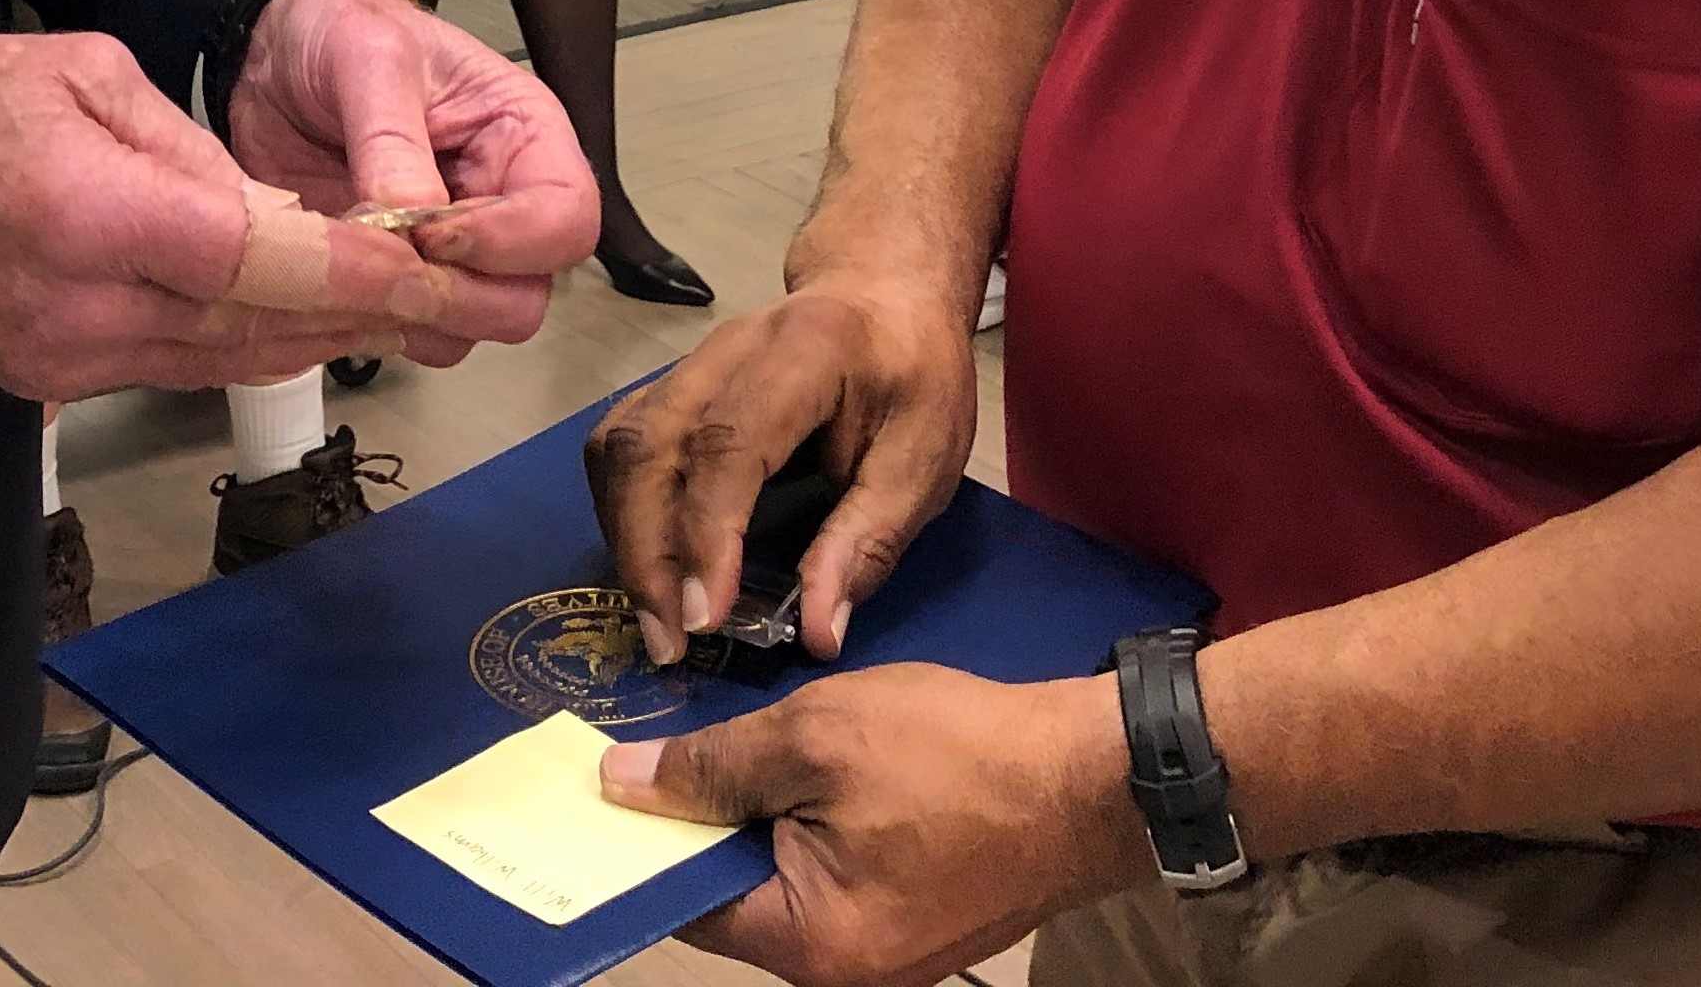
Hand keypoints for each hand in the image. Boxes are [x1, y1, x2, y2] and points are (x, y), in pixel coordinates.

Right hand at [0, 33, 455, 398]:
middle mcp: (81, 306)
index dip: (350, 268)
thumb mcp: (85, 69)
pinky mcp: (52, 380)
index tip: (427, 269)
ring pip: (222, 358)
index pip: (251, 257)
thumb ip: (188, 147)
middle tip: (452, 296)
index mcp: (90, 213)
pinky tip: (305, 323)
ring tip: (404, 313)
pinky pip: (175, 368)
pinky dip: (246, 345)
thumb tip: (273, 208)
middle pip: (252, 323)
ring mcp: (63, 358)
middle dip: (359, 311)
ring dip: (314, 336)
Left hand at [226, 0, 597, 360]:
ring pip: (470, 328)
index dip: (511, 243)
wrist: (271, 54)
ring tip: (348, 272)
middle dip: (461, 296)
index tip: (431, 235)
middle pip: (528, 295)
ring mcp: (450, 252)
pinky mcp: (395, 279)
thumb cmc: (338, 30)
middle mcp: (501, 204)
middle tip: (384, 269)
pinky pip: (409, 335)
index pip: (567, 218)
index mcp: (524, 137)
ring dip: (412, 317)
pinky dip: (372, 326)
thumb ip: (392, 137)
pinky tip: (330, 286)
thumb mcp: (367, 54)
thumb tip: (411, 224)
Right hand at [585, 278, 976, 664]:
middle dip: (646, 550)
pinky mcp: (671, 384)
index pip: (729, 440)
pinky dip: (622, 510)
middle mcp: (727, 346)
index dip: (707, 532)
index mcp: (806, 350)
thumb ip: (868, 541)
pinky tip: (650, 563)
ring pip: (620, 443)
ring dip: (625, 536)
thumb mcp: (925, 458)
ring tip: (656, 616)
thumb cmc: (915, 374)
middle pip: (650, 441)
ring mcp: (689, 360)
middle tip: (670, 643)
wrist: (885, 290)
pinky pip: (620, 444)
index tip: (707, 618)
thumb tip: (816, 633)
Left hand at [599, 664, 1143, 986]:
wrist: (1092, 775)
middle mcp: (844, 973)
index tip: (608, 783)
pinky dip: (812, 832)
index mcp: (810, 944)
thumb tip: (623, 786)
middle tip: (673, 748)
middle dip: (707, 823)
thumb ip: (714, 767)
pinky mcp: (920, 925)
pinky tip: (808, 775)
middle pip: (736, 898)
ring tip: (741, 749)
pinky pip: (835, 882)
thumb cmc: (954, 753)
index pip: (688, 901)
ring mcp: (888, 956)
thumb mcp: (818, 736)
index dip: (645, 838)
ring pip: (787, 885)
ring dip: (762, 821)